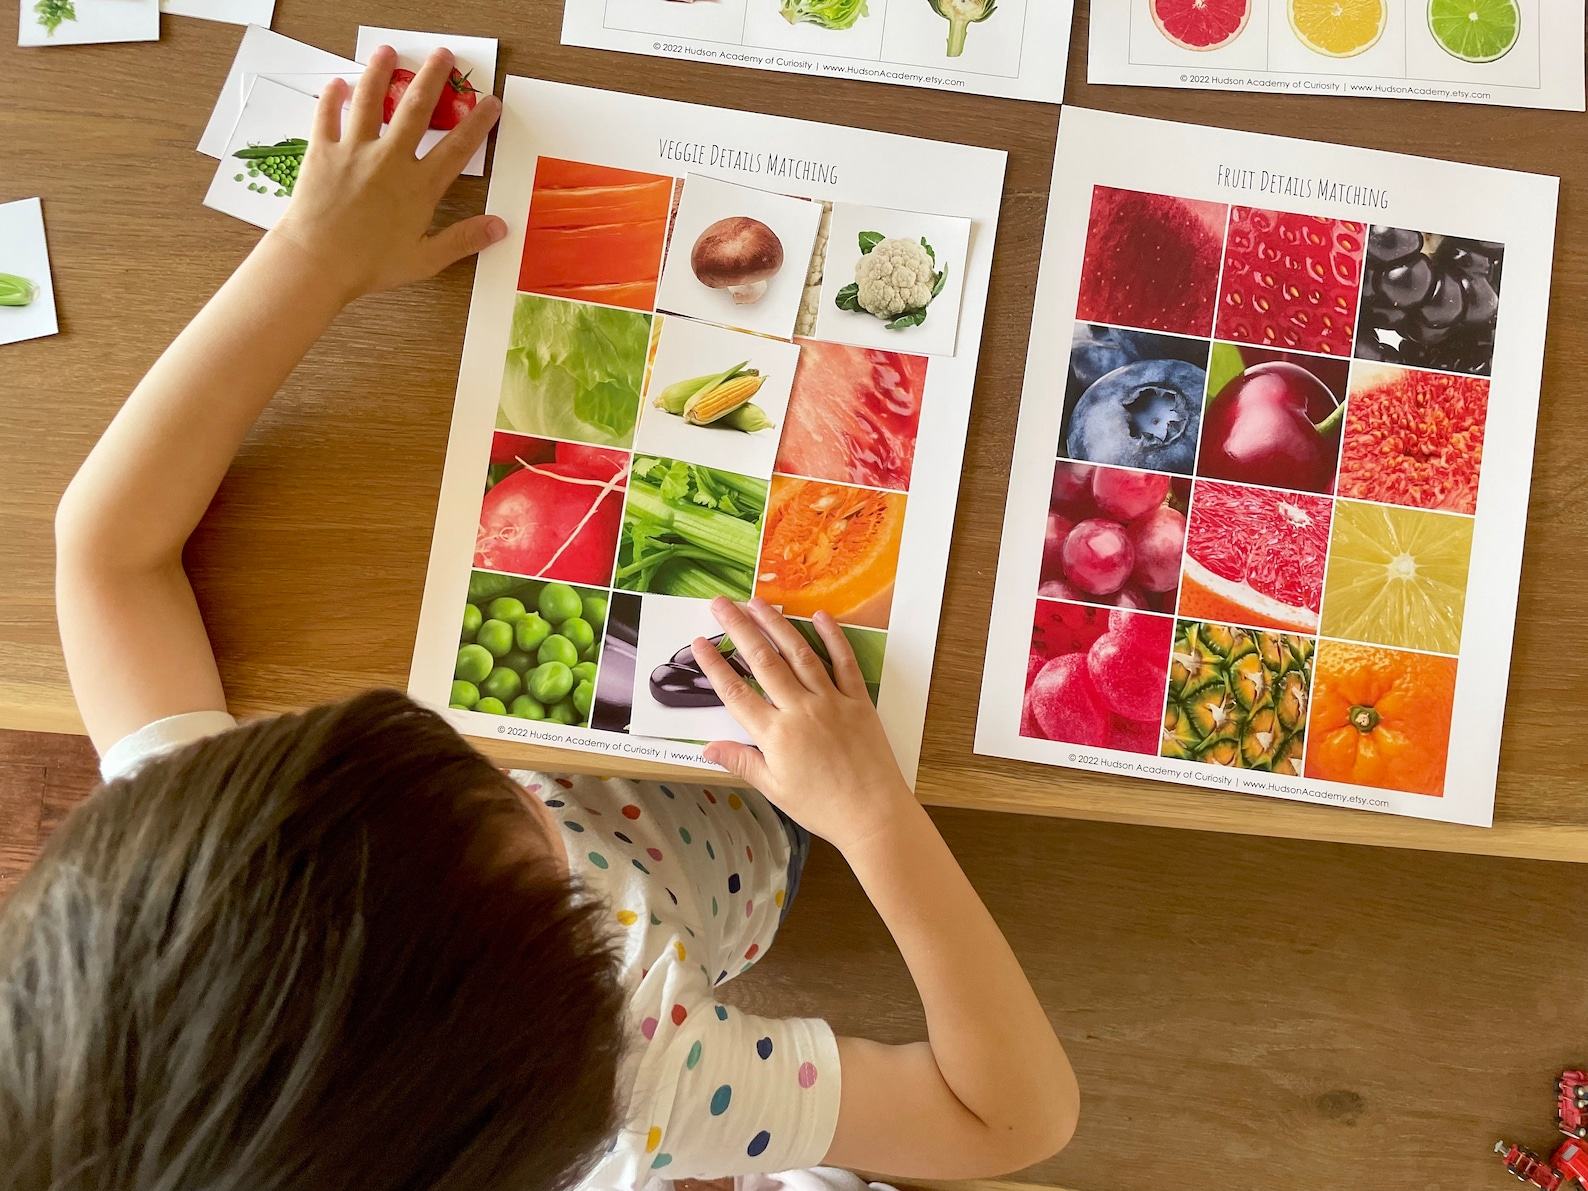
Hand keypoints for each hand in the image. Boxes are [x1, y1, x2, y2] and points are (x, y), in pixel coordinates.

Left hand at [269, 45, 505, 300]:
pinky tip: (337, 84)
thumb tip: (499, 228)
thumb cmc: (371, 265)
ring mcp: (355, 151)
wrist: (317, 261)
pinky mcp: (323, 152)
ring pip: (370, 102)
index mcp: (419, 186)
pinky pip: (327, 118)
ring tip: (387, 51)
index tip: (490, 102)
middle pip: (416, 109)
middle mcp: (390, 159)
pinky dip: (332, 99)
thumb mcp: (425, 259)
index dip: (477, 123)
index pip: (457, 147)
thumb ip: (463, 240)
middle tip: (443, 55)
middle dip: (433, 78)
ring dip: (380, 73)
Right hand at [691, 598, 916, 853]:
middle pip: (762, 662)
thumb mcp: (774, 789)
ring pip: (799, 654)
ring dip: (776, 625)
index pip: (735, 693)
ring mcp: (830, 701)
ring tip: (757, 602)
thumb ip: (742, 762)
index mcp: (775, 735)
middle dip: (739, 629)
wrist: (873, 815)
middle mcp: (800, 710)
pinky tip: (820, 615)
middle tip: (721, 604)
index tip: (699, 642)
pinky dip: (832, 637)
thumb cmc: (822, 807)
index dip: (714, 665)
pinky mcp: (858, 700)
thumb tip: (708, 748)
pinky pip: (844, 662)